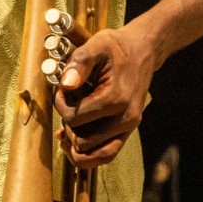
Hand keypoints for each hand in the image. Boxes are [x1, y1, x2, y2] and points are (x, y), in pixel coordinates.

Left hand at [54, 25, 155, 167]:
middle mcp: (125, 118)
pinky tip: (73, 138)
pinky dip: (86, 153)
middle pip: (81, 141)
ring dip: (75, 143)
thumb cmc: (116, 49)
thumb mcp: (97, 45)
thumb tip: (66, 84)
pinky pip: (105, 156)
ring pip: (92, 156)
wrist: (142, 53)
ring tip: (70, 124)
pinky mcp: (127, 132)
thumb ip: (80, 62)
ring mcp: (128, 128)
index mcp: (116, 98)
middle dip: (68, 124)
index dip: (60, 105)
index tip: (62, 91)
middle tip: (69, 104)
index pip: (74, 118)